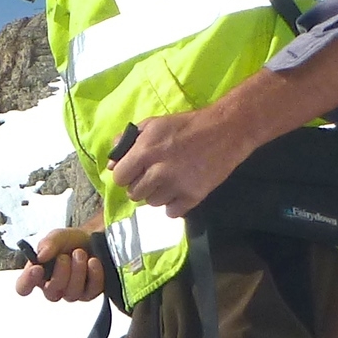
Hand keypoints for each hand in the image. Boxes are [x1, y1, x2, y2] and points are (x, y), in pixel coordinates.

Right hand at [16, 229, 106, 303]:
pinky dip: (94, 274)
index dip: (27, 281)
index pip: (24, 287)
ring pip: (72, 294)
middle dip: (61, 272)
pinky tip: (93, 262)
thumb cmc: (71, 241)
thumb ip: (48, 244)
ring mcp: (71, 292)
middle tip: (66, 255)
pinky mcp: (89, 293)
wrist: (94, 240)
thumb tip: (40, 256)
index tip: (37, 269)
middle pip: (51, 293)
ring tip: (81, 253)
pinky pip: (91, 291)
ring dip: (78, 271)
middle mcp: (53, 287)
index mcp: (38, 274)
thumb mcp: (57, 236)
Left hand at [107, 108, 255, 218]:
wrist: (226, 131)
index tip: (134, 172)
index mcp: (145, 150)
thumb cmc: (187, 125)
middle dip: (140, 186)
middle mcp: (158, 170)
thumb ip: (129, 141)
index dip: (125, 175)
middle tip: (153, 176)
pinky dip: (174, 205)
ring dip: (157, 195)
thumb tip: (111, 163)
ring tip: (169, 181)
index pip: (119, 177)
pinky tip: (180, 191)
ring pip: (152, 204)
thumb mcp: (154, 124)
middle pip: (134, 194)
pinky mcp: (194, 196)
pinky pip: (171, 213)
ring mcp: (177, 185)